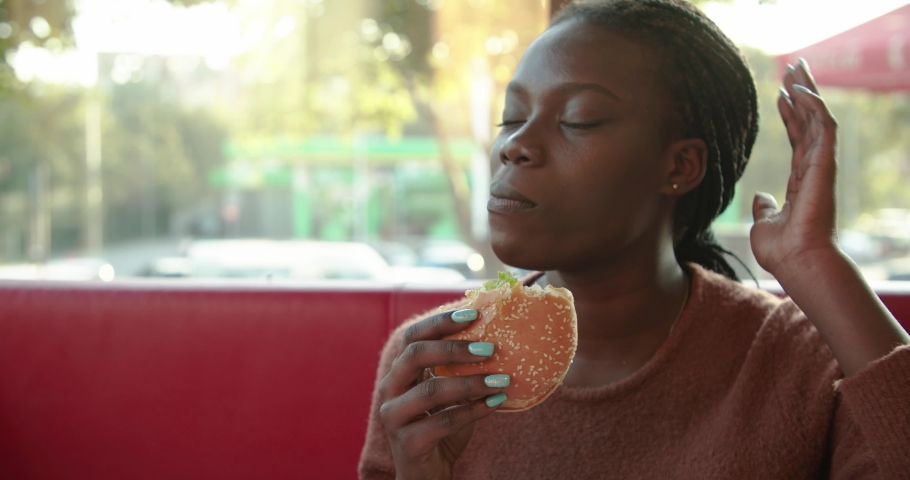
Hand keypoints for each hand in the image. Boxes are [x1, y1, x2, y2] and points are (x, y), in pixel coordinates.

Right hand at [377, 309, 506, 479]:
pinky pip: (443, 422)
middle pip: (415, 355)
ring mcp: (394, 417)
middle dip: (454, 347)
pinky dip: (474, 410)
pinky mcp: (408, 442)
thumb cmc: (440, 428)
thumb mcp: (450, 394)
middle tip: (489, 348)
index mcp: (399, 372)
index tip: (473, 313)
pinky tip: (496, 402)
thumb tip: (496, 338)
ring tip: (502, 379)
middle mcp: (389, 390)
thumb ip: (461, 370)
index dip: (440, 322)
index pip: (413, 336)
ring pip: (431, 390)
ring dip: (471, 382)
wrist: (427, 474)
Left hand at [750, 59, 839, 276]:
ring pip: (817, 118)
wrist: (797, 262)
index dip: (790, 115)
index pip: (798, 138)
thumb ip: (766, 208)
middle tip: (793, 67)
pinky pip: (823, 128)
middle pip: (809, 121)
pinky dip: (813, 107)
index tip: (781, 93)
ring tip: (796, 68)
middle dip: (802, 93)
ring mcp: (821, 166)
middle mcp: (814, 169)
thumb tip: (761, 199)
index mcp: (802, 179)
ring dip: (808, 92)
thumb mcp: (766, 223)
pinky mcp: (825, 166)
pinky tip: (802, 90)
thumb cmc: (783, 250)